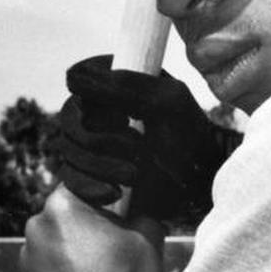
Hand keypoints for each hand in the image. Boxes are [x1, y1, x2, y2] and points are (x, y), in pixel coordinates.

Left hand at [19, 186, 166, 271]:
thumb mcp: (149, 237)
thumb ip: (142, 214)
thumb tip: (140, 214)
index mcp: (62, 206)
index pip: (80, 186)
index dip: (102, 198)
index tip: (118, 213)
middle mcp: (35, 229)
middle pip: (64, 216)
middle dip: (84, 226)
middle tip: (112, 245)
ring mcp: (26, 261)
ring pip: (53, 246)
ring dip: (71, 253)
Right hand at [54, 55, 235, 221]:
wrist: (202, 183)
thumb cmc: (191, 135)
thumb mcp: (167, 102)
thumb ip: (123, 86)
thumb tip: (72, 79)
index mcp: (115, 83)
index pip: (79, 78)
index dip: (91, 96)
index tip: (122, 115)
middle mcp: (97, 111)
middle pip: (69, 118)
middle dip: (99, 138)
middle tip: (136, 147)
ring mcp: (90, 144)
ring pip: (68, 150)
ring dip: (100, 164)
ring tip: (134, 174)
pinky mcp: (89, 175)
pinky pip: (71, 179)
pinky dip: (89, 186)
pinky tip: (114, 194)